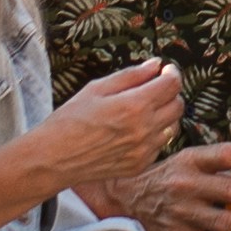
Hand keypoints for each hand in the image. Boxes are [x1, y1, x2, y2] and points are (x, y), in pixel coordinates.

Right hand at [34, 57, 181, 199]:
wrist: (53, 158)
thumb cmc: (70, 120)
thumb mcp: (96, 88)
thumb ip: (130, 76)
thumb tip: (155, 65)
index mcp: (135, 106)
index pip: (172, 84)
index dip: (171, 73)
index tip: (164, 70)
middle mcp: (145, 130)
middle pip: (178, 105)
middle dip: (169, 92)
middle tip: (154, 88)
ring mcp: (144, 151)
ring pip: (173, 126)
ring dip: (165, 114)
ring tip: (144, 110)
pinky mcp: (139, 165)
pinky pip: (160, 145)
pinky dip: (155, 134)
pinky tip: (136, 130)